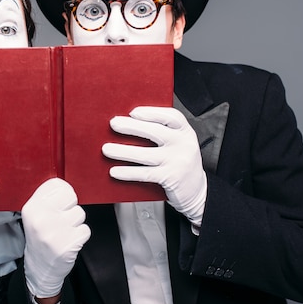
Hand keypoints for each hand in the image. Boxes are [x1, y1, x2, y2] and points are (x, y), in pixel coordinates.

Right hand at [22, 178, 90, 297]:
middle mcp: (41, 219)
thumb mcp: (35, 215)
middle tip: (62, 219)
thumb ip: (47, 199)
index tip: (61, 201)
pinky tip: (69, 240)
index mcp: (31, 208)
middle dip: (71, 207)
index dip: (63, 192)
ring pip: (80, 213)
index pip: (56, 184)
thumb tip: (65, 185)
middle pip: (71, 196)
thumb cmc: (41, 237)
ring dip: (76, 223)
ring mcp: (54, 233)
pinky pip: (85, 230)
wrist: (40, 267)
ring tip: (64, 231)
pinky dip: (81, 235)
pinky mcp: (67, 245)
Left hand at [102, 106, 206, 226]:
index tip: (133, 112)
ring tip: (106, 149)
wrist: (197, 191)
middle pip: (155, 131)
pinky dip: (127, 172)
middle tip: (113, 124)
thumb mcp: (178, 143)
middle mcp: (184, 144)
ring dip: (122, 151)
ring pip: (145, 154)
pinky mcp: (170, 178)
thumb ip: (162, 133)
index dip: (151, 112)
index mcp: (185, 131)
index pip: (171, 116)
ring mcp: (178, 161)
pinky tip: (114, 171)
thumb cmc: (180, 162)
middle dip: (131, 127)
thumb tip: (128, 124)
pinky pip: (144, 173)